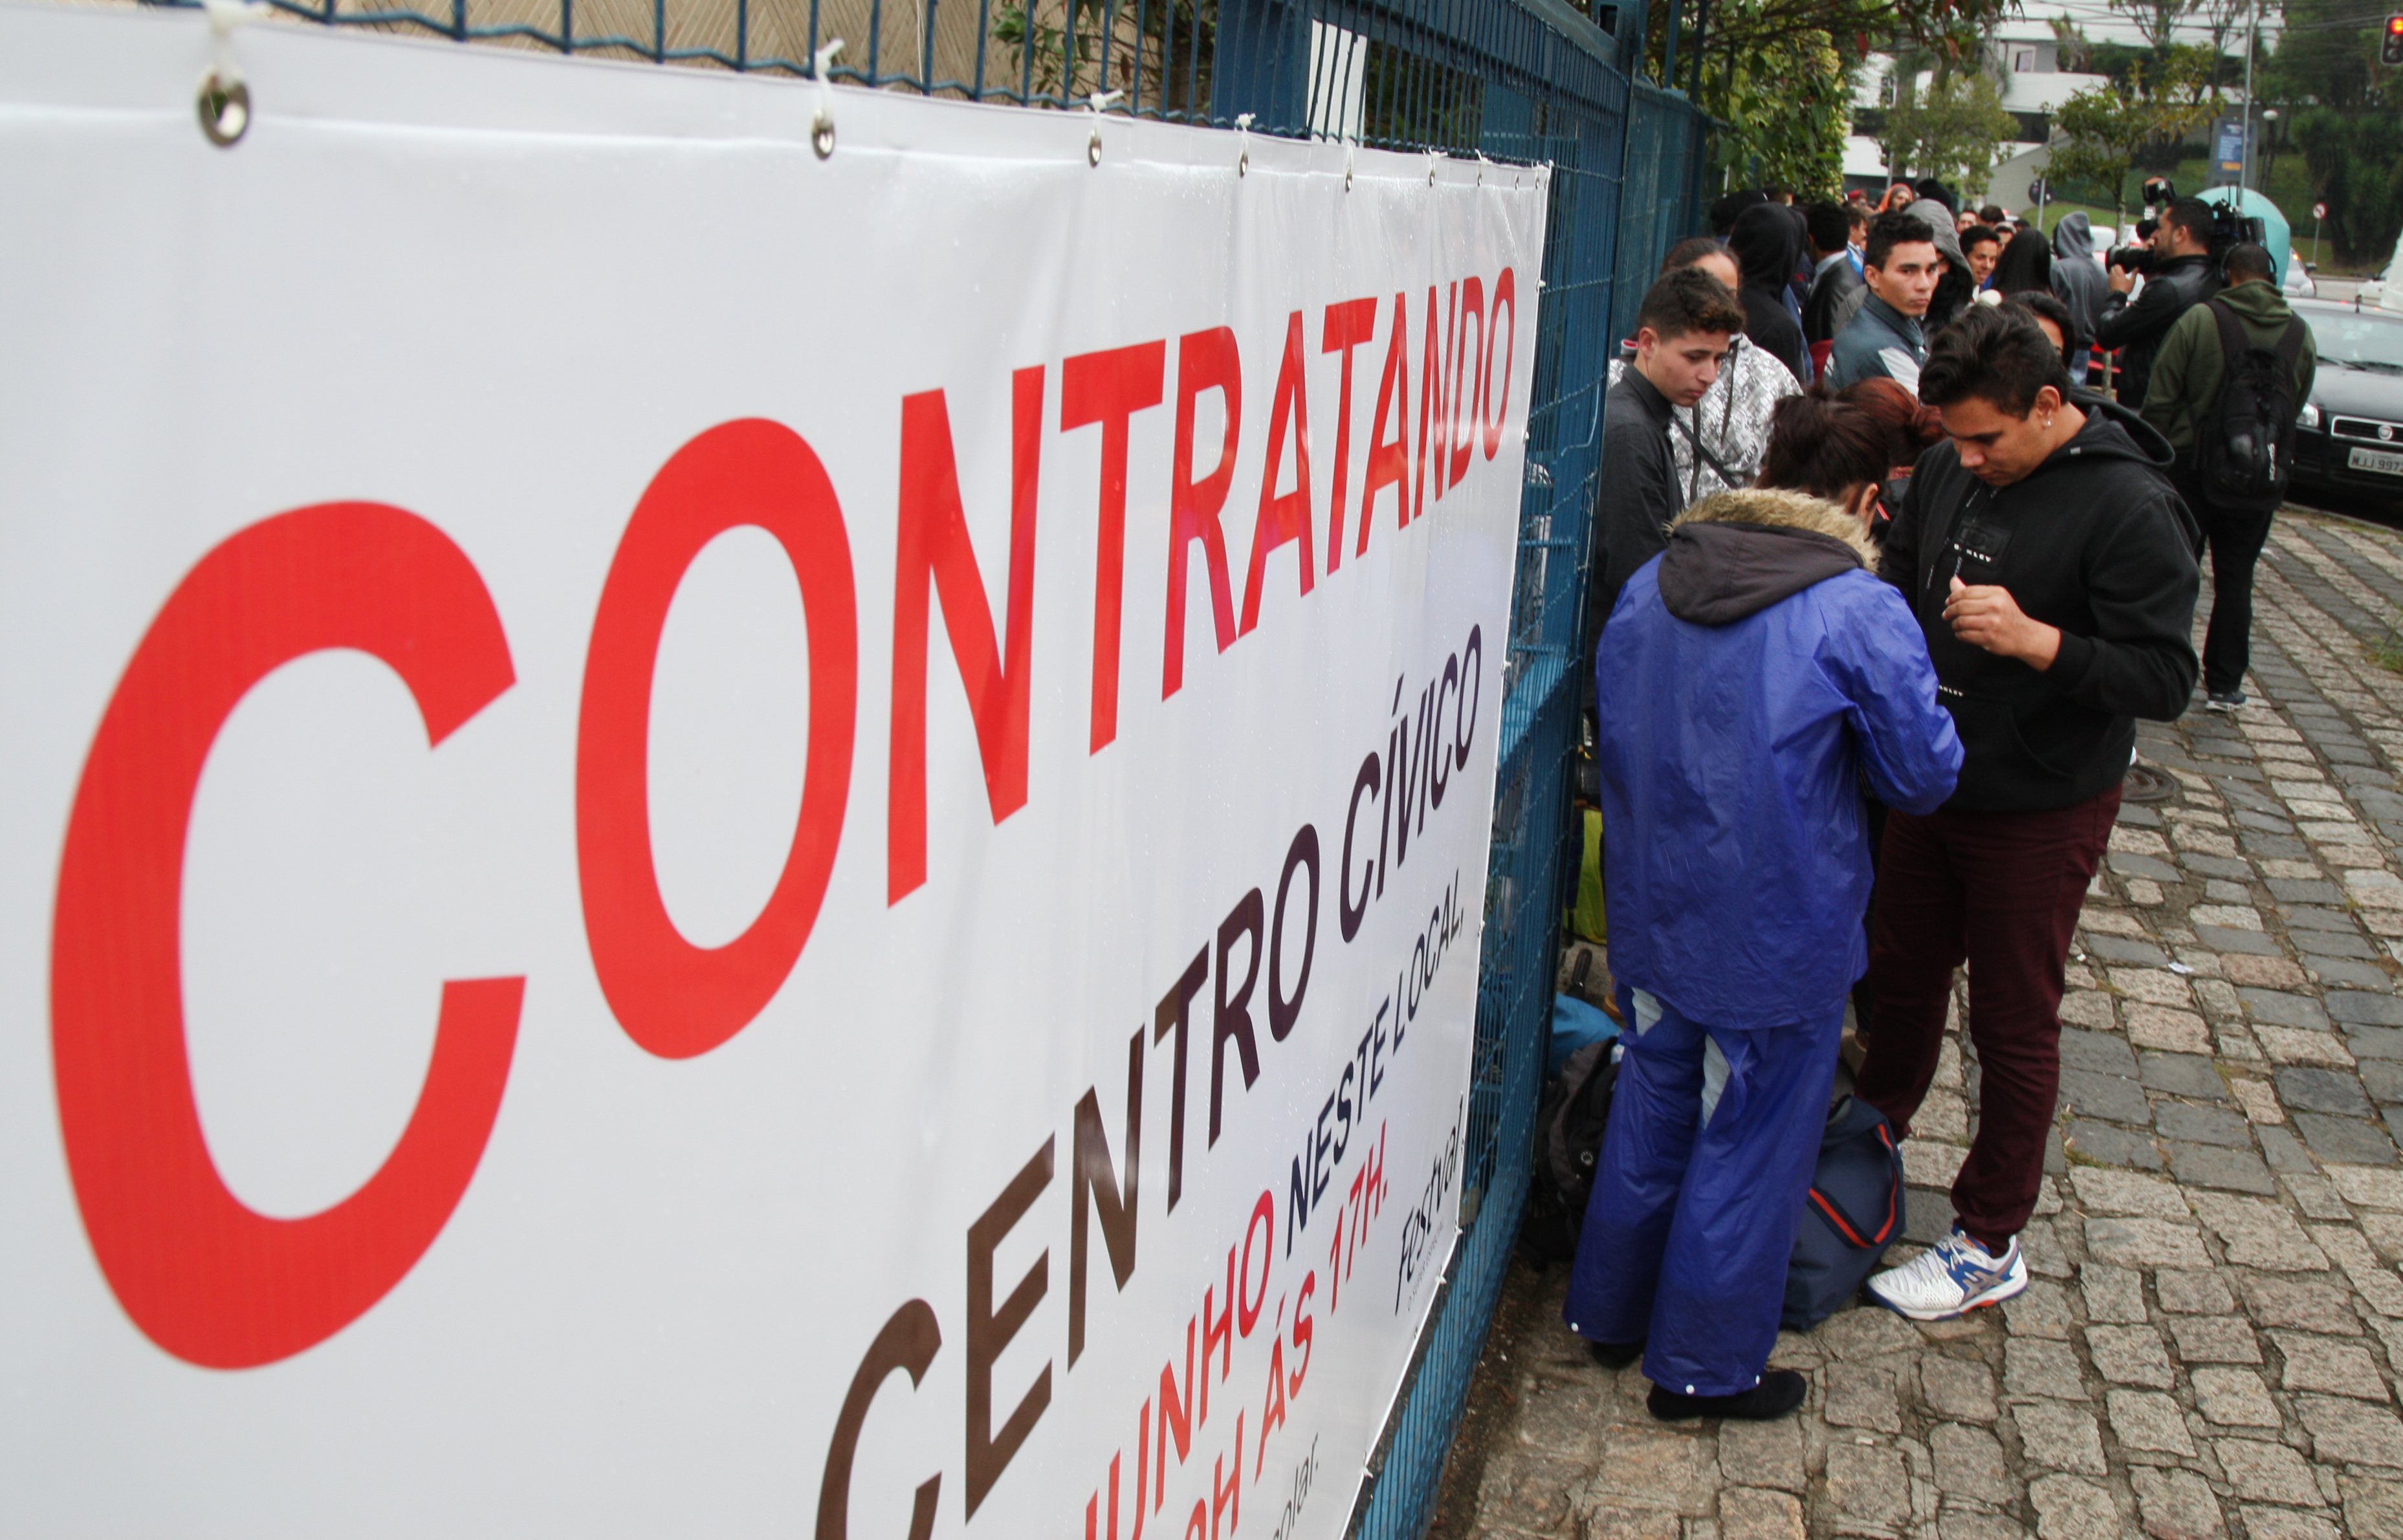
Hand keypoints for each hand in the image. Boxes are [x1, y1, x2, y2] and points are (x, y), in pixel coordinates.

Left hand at [1945, 577, 2061, 668]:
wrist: (2024, 635)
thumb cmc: (2007, 616)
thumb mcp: (1995, 598)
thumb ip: (1973, 591)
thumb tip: (1953, 581)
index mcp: (1996, 593)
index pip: (1967, 592)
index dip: (1953, 597)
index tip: (1948, 602)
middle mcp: (1995, 606)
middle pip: (1961, 606)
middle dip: (1950, 611)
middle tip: (1946, 615)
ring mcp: (1992, 622)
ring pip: (1961, 621)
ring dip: (1954, 624)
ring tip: (1956, 625)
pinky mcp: (1989, 637)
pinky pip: (1965, 635)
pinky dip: (1960, 634)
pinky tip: (1962, 633)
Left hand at [2107, 265, 2134, 294]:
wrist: (2118, 296)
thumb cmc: (2125, 289)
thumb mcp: (2132, 281)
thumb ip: (2134, 273)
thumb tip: (2137, 267)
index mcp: (2119, 273)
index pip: (2116, 265)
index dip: (2120, 265)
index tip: (2123, 267)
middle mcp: (2113, 275)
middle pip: (2113, 267)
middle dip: (2116, 267)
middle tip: (2121, 270)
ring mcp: (2110, 279)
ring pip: (2110, 272)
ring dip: (2114, 271)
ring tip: (2119, 275)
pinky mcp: (2108, 283)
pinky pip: (2109, 277)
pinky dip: (2112, 276)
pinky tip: (2116, 279)